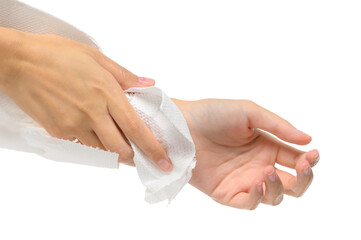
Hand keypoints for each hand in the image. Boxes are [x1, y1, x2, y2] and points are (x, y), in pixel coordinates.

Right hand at [0, 27, 172, 170]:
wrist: (16, 62)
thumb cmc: (55, 54)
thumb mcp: (95, 57)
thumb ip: (125, 75)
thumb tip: (148, 83)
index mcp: (106, 93)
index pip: (136, 129)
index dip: (152, 149)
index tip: (164, 161)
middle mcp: (91, 113)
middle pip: (121, 149)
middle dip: (136, 158)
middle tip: (143, 157)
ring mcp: (73, 125)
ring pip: (103, 150)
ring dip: (116, 152)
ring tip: (121, 143)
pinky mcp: (58, 132)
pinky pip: (84, 145)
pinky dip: (95, 144)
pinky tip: (96, 133)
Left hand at [174, 99, 319, 208]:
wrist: (182, 125)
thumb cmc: (213, 114)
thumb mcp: (249, 113)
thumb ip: (278, 126)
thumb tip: (308, 140)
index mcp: (267, 147)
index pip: (296, 160)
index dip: (309, 161)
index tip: (313, 155)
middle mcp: (258, 166)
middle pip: (292, 184)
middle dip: (303, 179)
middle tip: (302, 166)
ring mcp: (243, 180)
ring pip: (274, 197)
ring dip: (278, 188)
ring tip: (268, 170)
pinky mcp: (225, 192)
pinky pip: (248, 203)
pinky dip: (257, 197)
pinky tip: (256, 182)